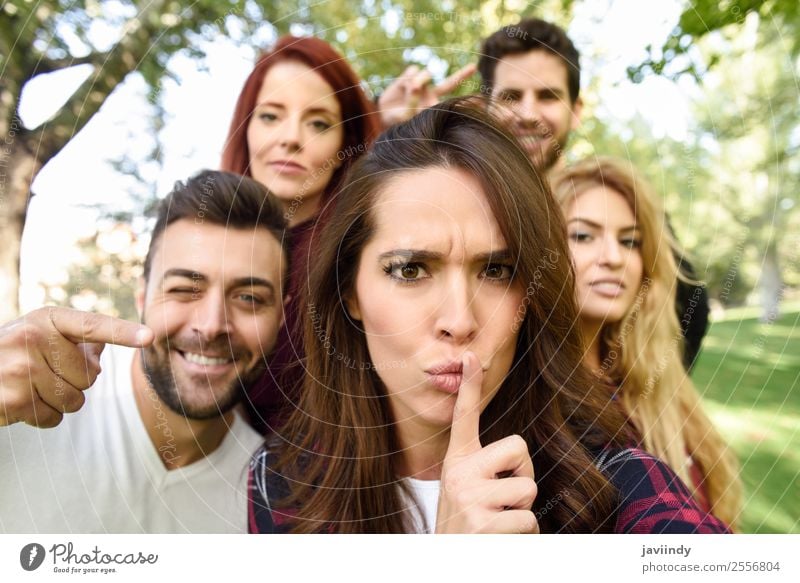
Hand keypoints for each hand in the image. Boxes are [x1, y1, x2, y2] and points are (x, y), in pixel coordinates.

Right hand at [0, 307, 153, 427]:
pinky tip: (22, 404)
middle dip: (74, 383)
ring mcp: (19, 369)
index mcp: (46, 319)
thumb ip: (78, 340)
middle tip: (43, 375)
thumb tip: (112, 342)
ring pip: (75, 401)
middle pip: (89, 377)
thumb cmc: (11, 356)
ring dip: (59, 402)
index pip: (92, 325)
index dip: (123, 332)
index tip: (151, 337)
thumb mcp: (40, 336)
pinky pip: (54, 419)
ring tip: (31, 389)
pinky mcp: (12, 400)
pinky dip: (44, 418)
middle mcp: (32, 338)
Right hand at [378, 63, 477, 127]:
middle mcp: (431, 94)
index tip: (480, 99)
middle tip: (474, 68)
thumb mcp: (404, 118)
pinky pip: (412, 71)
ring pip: (426, 74)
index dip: (467, 101)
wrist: (383, 114)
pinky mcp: (410, 75)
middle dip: (462, 75)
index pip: (453, 102)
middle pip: (450, 83)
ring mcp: (422, 84)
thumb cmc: (396, 122)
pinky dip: (407, 78)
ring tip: (411, 90)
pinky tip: (402, 87)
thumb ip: (411, 104)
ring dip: (419, 80)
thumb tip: (415, 86)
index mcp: (433, 106)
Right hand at [434, 352, 538, 533]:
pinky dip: (525, 535)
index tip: (471, 356)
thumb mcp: (468, 490)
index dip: (469, 385)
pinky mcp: (483, 523)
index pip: (465, 416)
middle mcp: (459, 473)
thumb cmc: (468, 524)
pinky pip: (529, 520)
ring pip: (528, 488)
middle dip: (524, 475)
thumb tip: (517, 452)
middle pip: (519, 448)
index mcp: (457, 461)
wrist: (449, 563)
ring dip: (524, 511)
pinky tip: (501, 540)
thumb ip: (485, 468)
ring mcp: (469, 498)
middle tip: (504, 499)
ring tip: (500, 522)